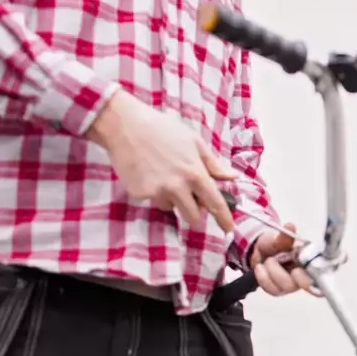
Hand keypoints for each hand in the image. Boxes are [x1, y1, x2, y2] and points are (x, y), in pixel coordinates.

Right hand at [87, 90, 235, 231]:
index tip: (228, 229)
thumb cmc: (162, 129)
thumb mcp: (194, 142)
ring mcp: (157, 191)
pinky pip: (152, 200)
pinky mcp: (139, 193)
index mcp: (195, 173)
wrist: (125, 125)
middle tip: (190, 199)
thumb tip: (231, 177)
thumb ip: (213, 164)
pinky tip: (148, 173)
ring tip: (163, 174)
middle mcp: (178, 186)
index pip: (215, 203)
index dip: (224, 219)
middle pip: (193, 217)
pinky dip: (153, 191)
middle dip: (194, 212)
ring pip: (171, 208)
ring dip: (171, 199)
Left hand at [250, 226, 315, 296]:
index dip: (311, 277)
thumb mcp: (279, 238)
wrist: (262, 251)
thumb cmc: (276, 244)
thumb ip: (285, 236)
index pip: (321, 276)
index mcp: (312, 261)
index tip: (296, 271)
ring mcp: (293, 284)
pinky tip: (260, 268)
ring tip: (268, 260)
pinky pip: (273, 290)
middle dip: (285, 273)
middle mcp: (306, 275)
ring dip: (272, 273)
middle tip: (273, 260)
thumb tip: (290, 226)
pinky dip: (263, 278)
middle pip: (303, 285)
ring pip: (286, 287)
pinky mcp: (280, 290)